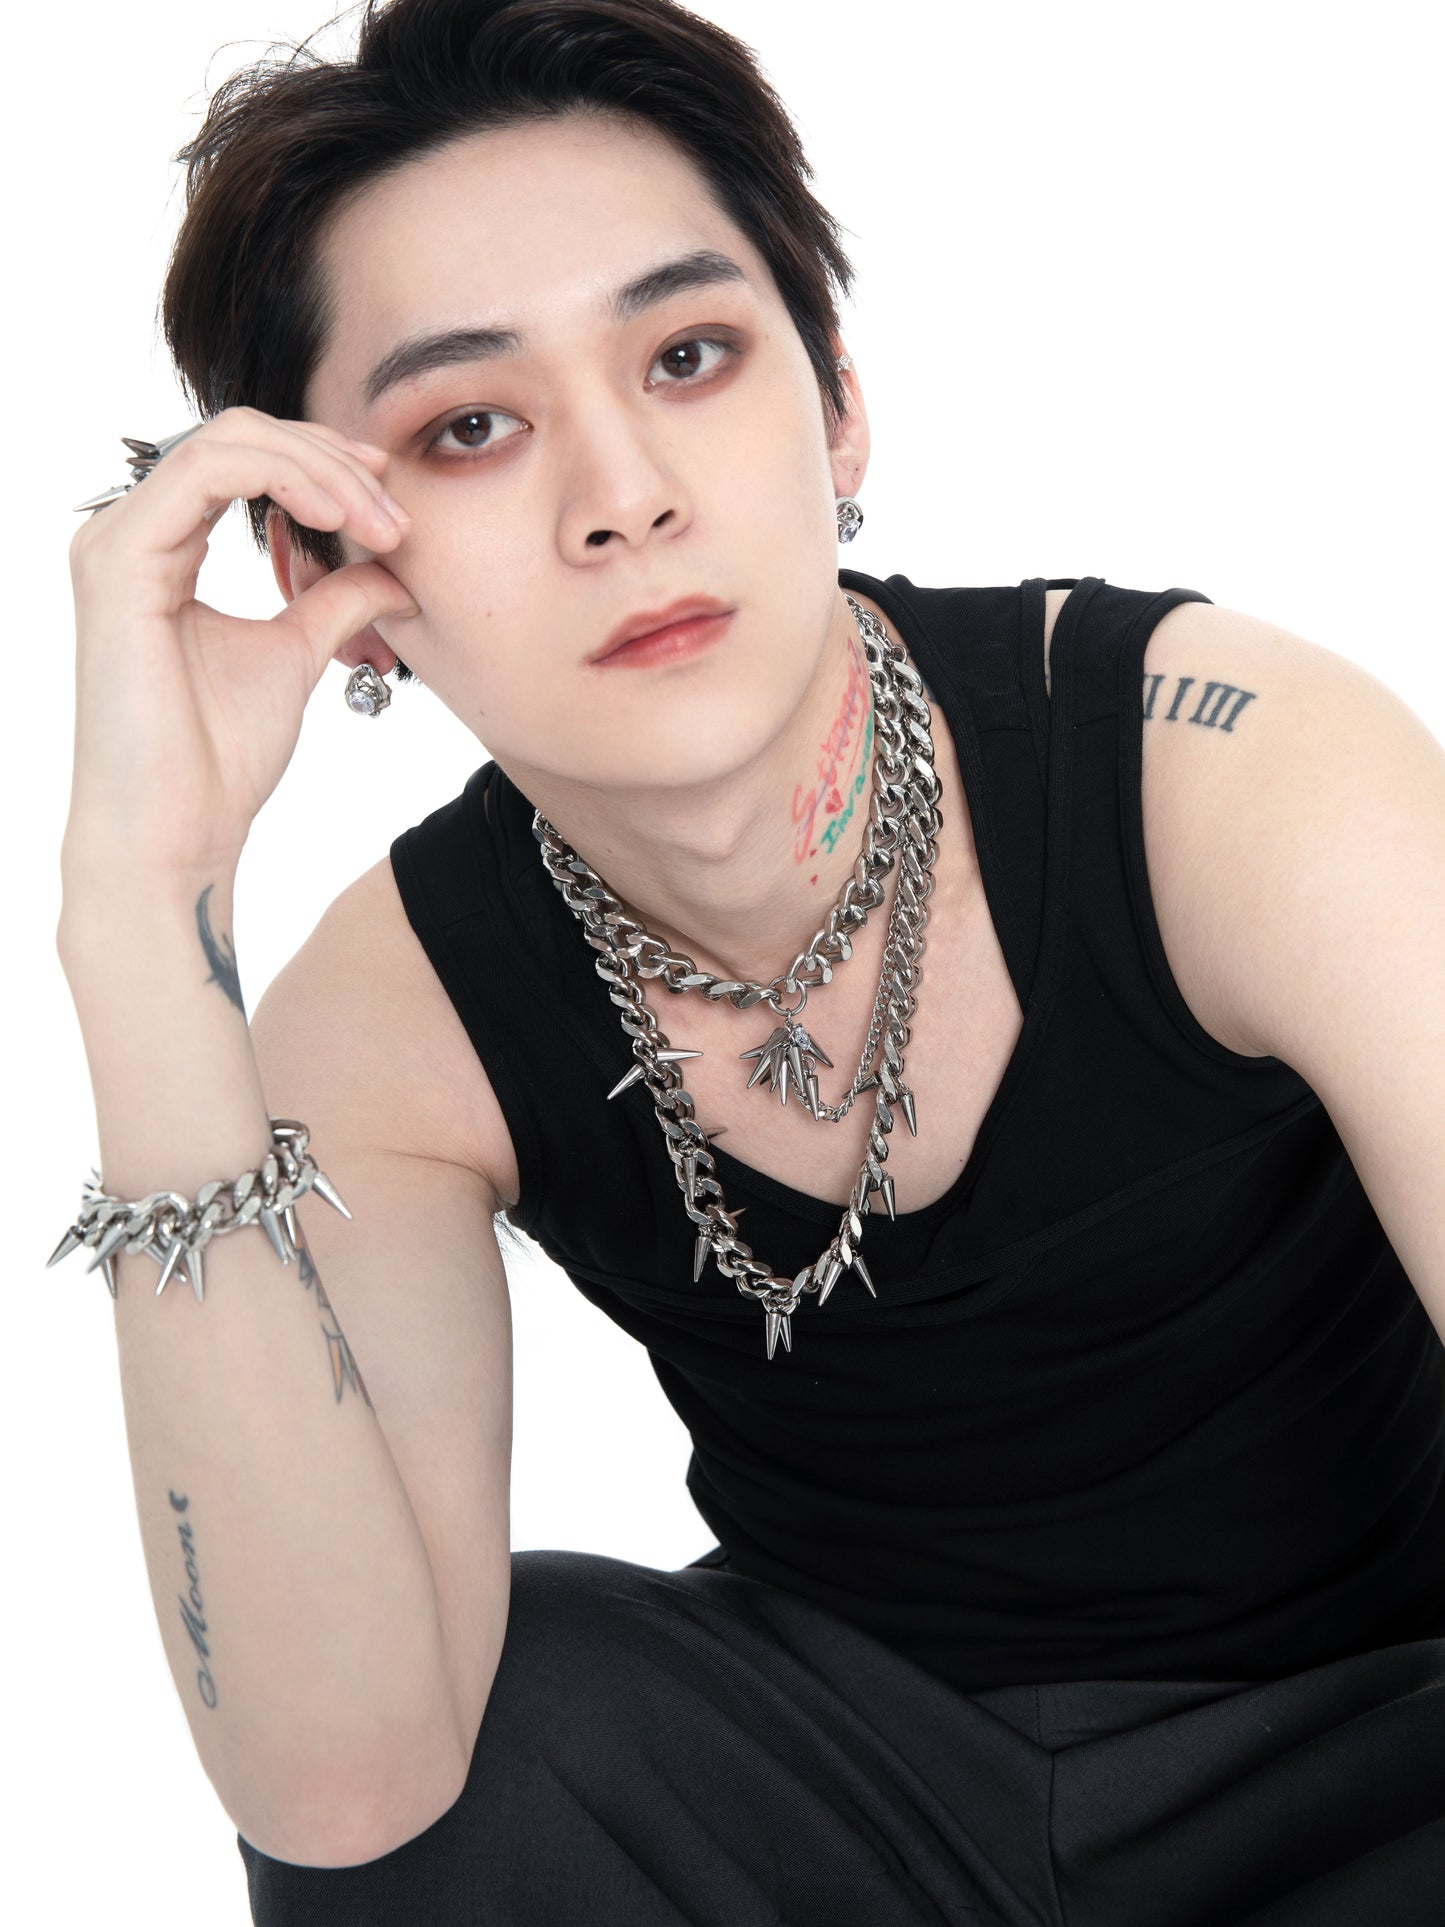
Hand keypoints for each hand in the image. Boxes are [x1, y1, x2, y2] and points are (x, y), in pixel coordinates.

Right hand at [61, 406, 416, 887]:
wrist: (178, 831)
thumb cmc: (218, 760)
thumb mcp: (296, 655)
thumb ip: (334, 602)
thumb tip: (393, 568)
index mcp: (160, 546)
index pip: (245, 459)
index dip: (326, 466)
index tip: (393, 506)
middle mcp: (128, 532)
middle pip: (240, 437)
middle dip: (333, 466)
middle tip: (397, 519)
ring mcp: (115, 541)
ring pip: (229, 441)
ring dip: (322, 473)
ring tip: (380, 525)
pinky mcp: (119, 560)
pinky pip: (209, 470)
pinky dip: (289, 480)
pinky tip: (340, 519)